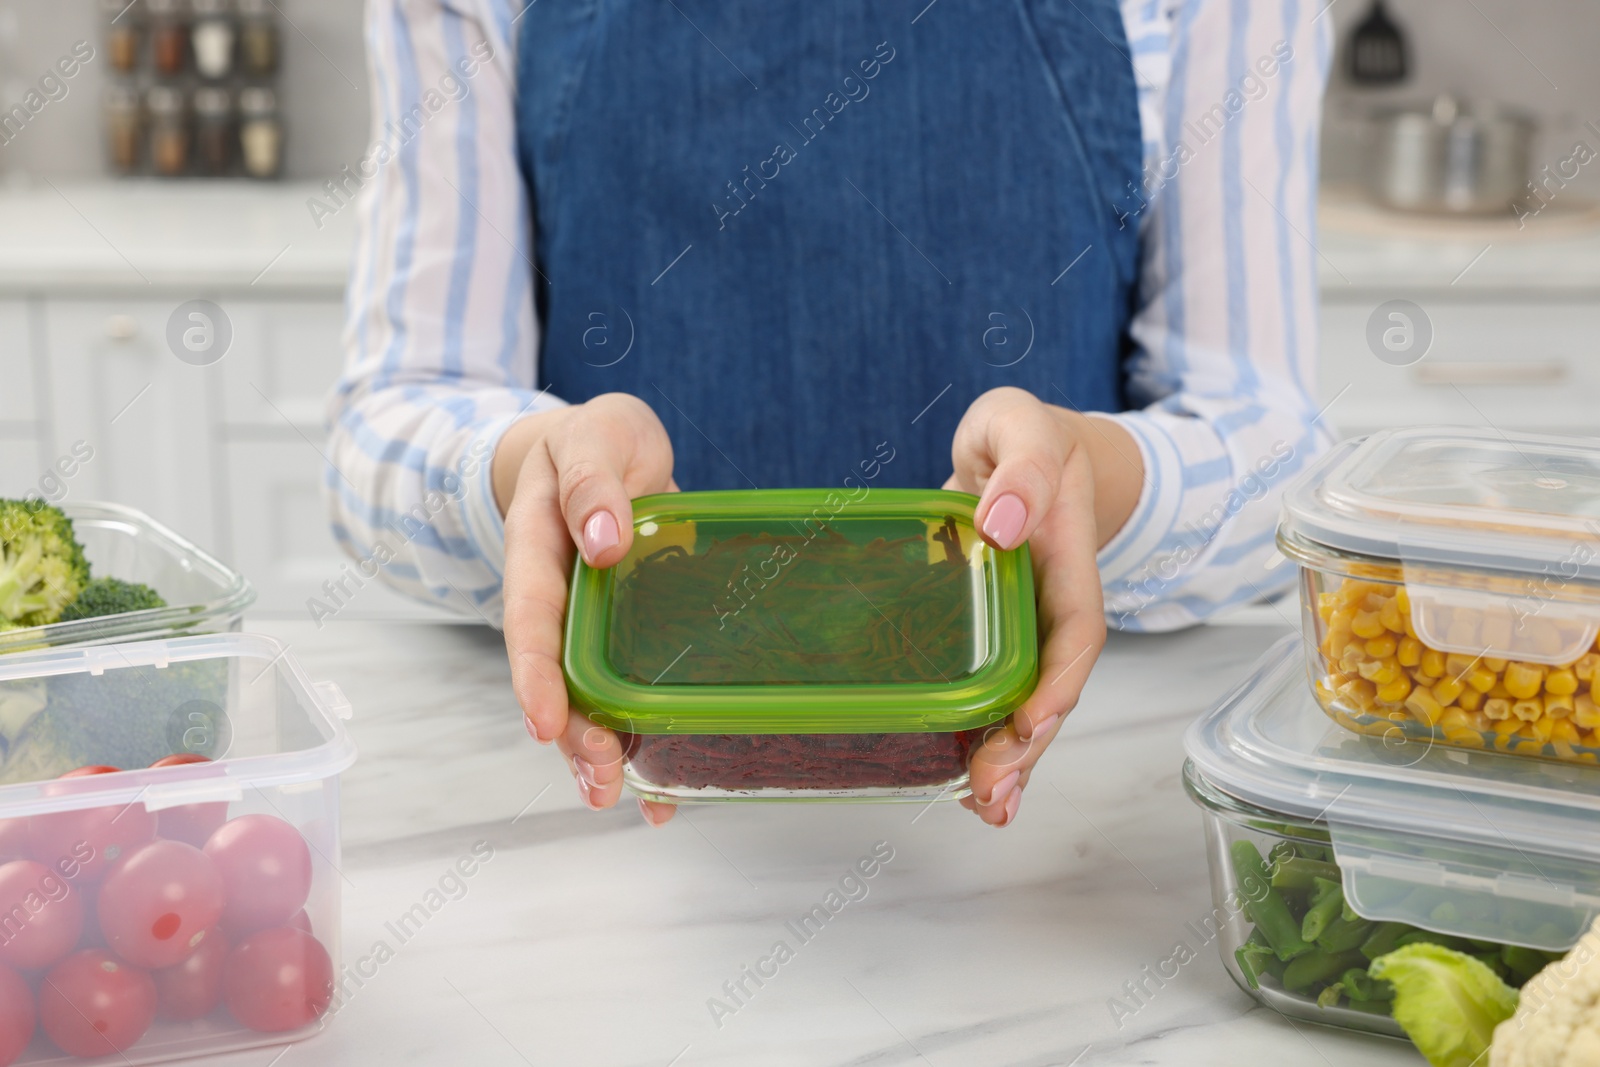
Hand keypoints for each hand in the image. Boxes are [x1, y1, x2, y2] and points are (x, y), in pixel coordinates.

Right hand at [494, 393, 679, 825]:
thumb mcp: (592, 437)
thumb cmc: (594, 442)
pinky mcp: (626, 634)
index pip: (531, 618)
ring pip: (587, 696)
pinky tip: (665, 793)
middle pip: (556, 676)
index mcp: (537, 550)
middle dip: (574, 735)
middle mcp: (559, 598)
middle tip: (602, 782)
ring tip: (625, 800)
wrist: (601, 450)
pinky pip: (627, 689)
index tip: (546, 722)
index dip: (536, 674)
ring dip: (603, 751)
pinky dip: (645, 740)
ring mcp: (591, 623)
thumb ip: (592, 480)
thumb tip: (603, 541)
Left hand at [944, 387, 1140, 826]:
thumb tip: (1005, 522)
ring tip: (985, 808)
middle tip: (992, 794)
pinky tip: (961, 782)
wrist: (1026, 447)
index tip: (1032, 722)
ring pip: (1027, 702)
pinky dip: (982, 739)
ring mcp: (1026, 625)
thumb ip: (1020, 465)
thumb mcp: (1022, 426)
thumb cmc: (1024, 435)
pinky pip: (996, 693)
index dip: (1058, 681)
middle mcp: (1052, 603)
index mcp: (1066, 557)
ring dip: (1011, 760)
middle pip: (1054, 686)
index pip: (1076, 630)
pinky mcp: (994, 635)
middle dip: (1030, 745)